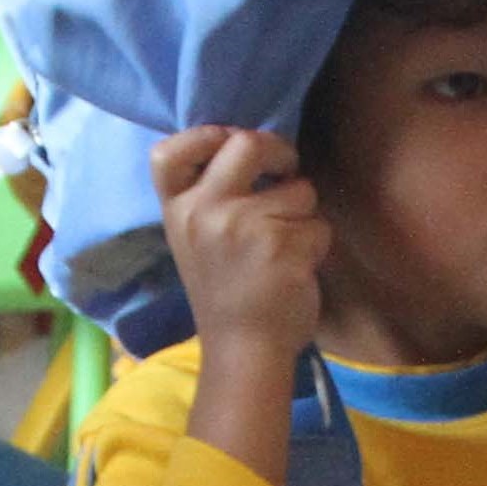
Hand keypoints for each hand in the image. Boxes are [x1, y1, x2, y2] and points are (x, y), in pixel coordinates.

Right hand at [153, 124, 326, 362]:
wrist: (243, 350)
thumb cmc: (226, 292)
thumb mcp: (195, 239)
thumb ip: (209, 196)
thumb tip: (250, 144)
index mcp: (178, 210)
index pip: (168, 152)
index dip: (206, 135)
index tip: (231, 143)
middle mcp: (204, 212)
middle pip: (247, 143)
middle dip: (279, 152)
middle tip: (287, 170)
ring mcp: (242, 227)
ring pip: (299, 188)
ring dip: (304, 213)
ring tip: (284, 247)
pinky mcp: (282, 246)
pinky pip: (318, 224)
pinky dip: (317, 244)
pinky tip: (296, 269)